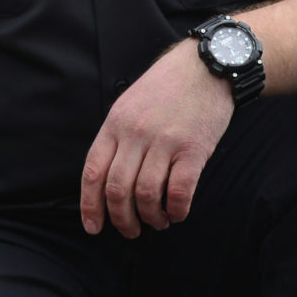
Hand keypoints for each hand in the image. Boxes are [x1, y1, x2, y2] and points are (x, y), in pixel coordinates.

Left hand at [80, 41, 232, 236]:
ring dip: (150, 217)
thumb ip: (117, 137)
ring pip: (146, 194)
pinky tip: (177, 213)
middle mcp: (136, 134)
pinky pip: (179, 190)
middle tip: (130, 231)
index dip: (90, 205)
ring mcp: (164, 141)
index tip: (94, 227)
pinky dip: (175, 209)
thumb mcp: (129, 103)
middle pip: (117, 189)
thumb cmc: (167, 87)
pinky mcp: (193, 149)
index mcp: (115, 124)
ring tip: (157, 222)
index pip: (93, 172)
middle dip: (121, 219)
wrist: (207, 66)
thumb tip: (107, 179)